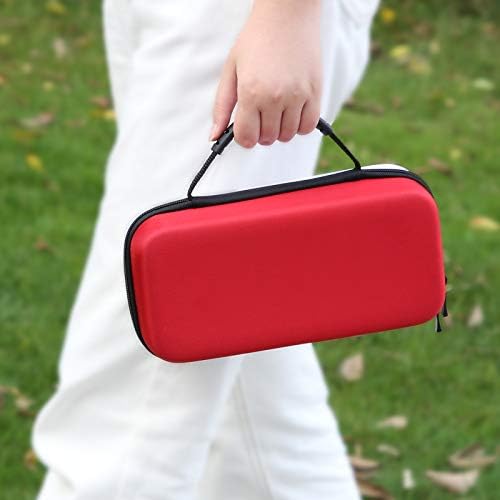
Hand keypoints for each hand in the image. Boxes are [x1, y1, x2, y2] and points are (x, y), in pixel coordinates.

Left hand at [210, 0, 322, 147]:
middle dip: (261, 132)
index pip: (247, 137)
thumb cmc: (257, 39)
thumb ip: (222, 106)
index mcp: (251, 92)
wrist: (287, 14)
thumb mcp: (231, 70)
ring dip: (279, 129)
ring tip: (276, 111)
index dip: (244, 137)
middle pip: (267, 138)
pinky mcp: (315, 92)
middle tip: (260, 115)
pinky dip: (299, 126)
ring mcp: (297, 96)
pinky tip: (292, 112)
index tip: (245, 128)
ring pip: (287, 136)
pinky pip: (307, 127)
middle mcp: (275, 97)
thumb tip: (214, 135)